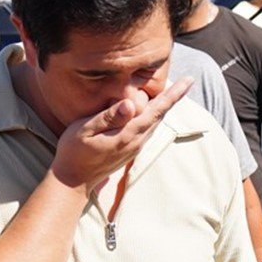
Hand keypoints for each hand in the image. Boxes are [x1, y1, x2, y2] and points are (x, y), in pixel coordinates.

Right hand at [51, 77, 192, 191]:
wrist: (73, 180)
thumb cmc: (74, 151)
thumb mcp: (85, 130)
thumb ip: (109, 117)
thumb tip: (130, 104)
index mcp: (128, 133)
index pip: (157, 110)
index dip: (173, 94)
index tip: (188, 80)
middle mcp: (137, 141)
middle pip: (161, 115)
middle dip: (174, 97)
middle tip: (186, 81)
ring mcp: (135, 147)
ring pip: (155, 122)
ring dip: (165, 107)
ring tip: (174, 91)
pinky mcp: (130, 150)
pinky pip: (148, 129)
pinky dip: (154, 116)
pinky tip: (153, 109)